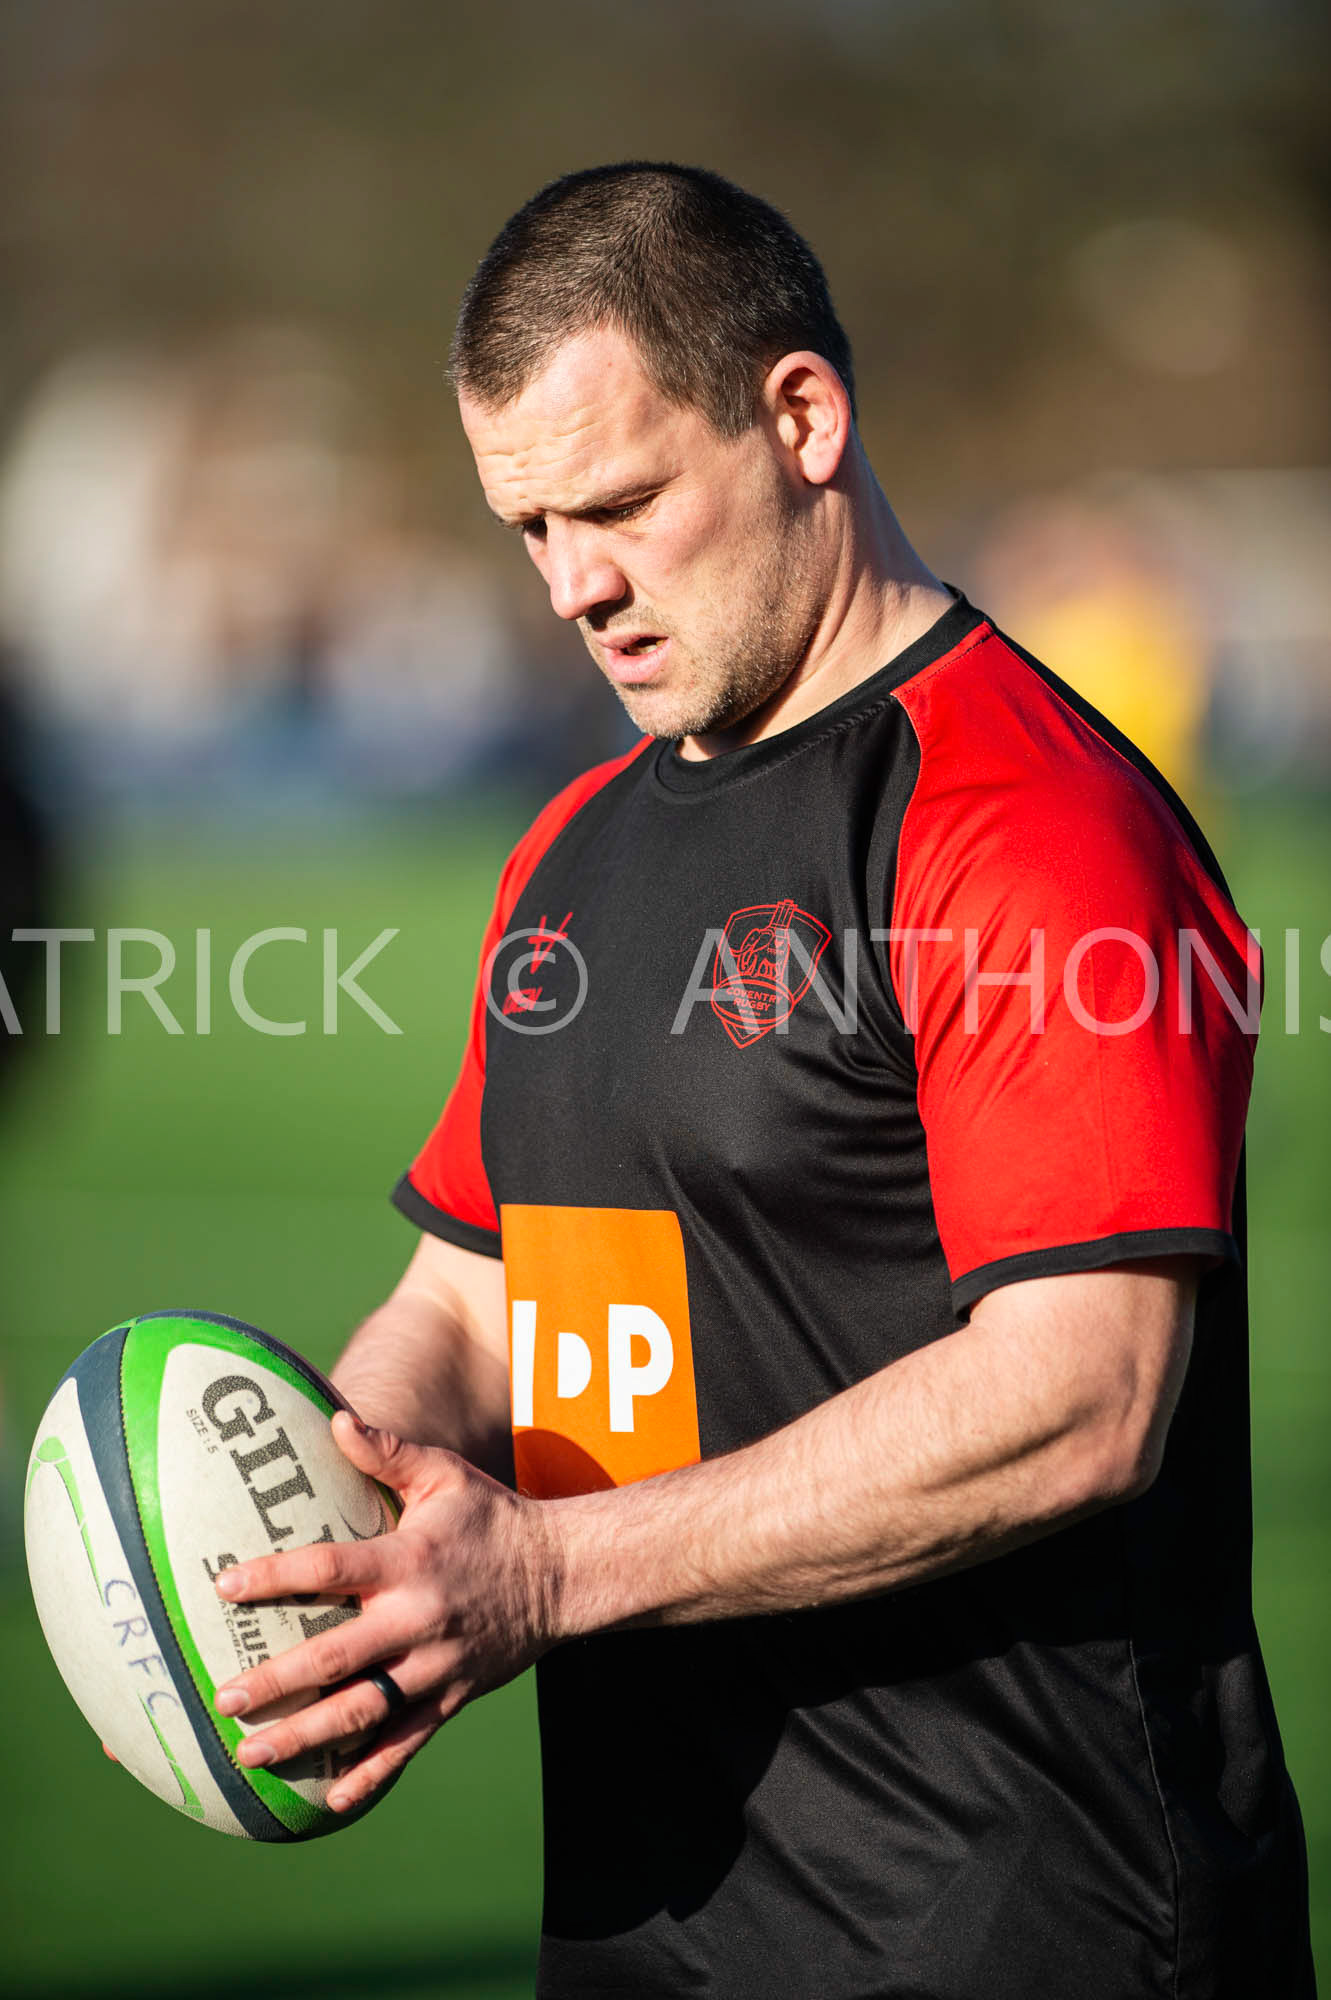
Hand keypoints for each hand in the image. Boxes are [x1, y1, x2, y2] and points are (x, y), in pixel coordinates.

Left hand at [209, 1411, 561, 1812]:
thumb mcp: (445, 1475)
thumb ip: (388, 1452)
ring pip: (362, 1711)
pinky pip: (406, 1743)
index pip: (329, 1567)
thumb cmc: (492, 1519)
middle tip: (223, 1699)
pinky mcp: (451, 1697)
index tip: (223, 1586)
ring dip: (304, 1736)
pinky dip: (370, 1774)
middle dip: (276, 1681)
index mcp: (408, 1560)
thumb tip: (335, 1417)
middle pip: (335, 1656)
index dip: (275, 1576)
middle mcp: (417, 1618)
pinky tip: (329, 1800)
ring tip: (251, 1756)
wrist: (561, 1576)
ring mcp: (434, 1665)